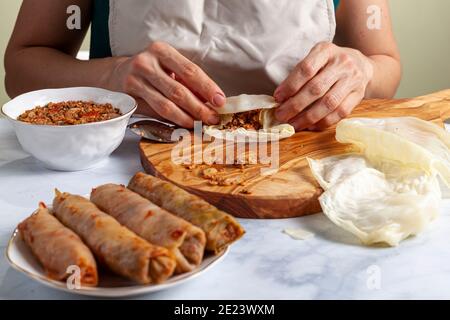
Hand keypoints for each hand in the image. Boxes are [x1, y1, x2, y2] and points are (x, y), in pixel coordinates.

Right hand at [110, 41, 225, 127]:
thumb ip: (188, 82)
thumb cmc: (151, 71)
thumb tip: (212, 102)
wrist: (117, 75)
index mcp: (161, 51)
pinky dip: (171, 121)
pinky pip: (154, 113)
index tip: (221, 101)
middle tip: (212, 118)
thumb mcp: (169, 68)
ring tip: (199, 124)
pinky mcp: (128, 97)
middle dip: (199, 108)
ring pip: (166, 106)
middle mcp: (146, 63)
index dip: (207, 88)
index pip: (190, 71)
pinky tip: (182, 125)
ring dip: (186, 118)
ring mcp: (134, 80)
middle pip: (179, 91)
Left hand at [274, 42, 373, 130]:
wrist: (361, 65)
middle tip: (281, 115)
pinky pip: (340, 113)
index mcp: (326, 50)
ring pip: (328, 103)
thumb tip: (281, 99)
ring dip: (307, 118)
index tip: (277, 98)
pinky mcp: (358, 95)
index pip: (306, 69)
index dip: (290, 85)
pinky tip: (310, 126)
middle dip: (295, 105)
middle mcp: (342, 63)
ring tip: (293, 124)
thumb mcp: (315, 58)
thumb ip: (300, 74)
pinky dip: (323, 122)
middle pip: (316, 88)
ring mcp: (352, 79)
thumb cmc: (330, 63)